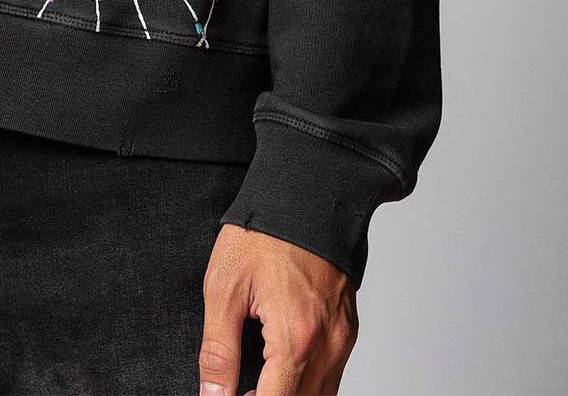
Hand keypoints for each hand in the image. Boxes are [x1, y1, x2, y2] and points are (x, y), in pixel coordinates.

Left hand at [198, 223, 357, 394]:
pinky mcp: (348, 330)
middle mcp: (328, 346)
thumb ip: (218, 351)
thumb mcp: (224, 288)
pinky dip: (307, 383)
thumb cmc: (263, 232)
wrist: (306, 192)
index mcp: (296, 339)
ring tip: (255, 384)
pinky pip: (332, 376)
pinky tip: (280, 369)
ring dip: (289, 395)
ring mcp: (343, 340)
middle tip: (237, 390)